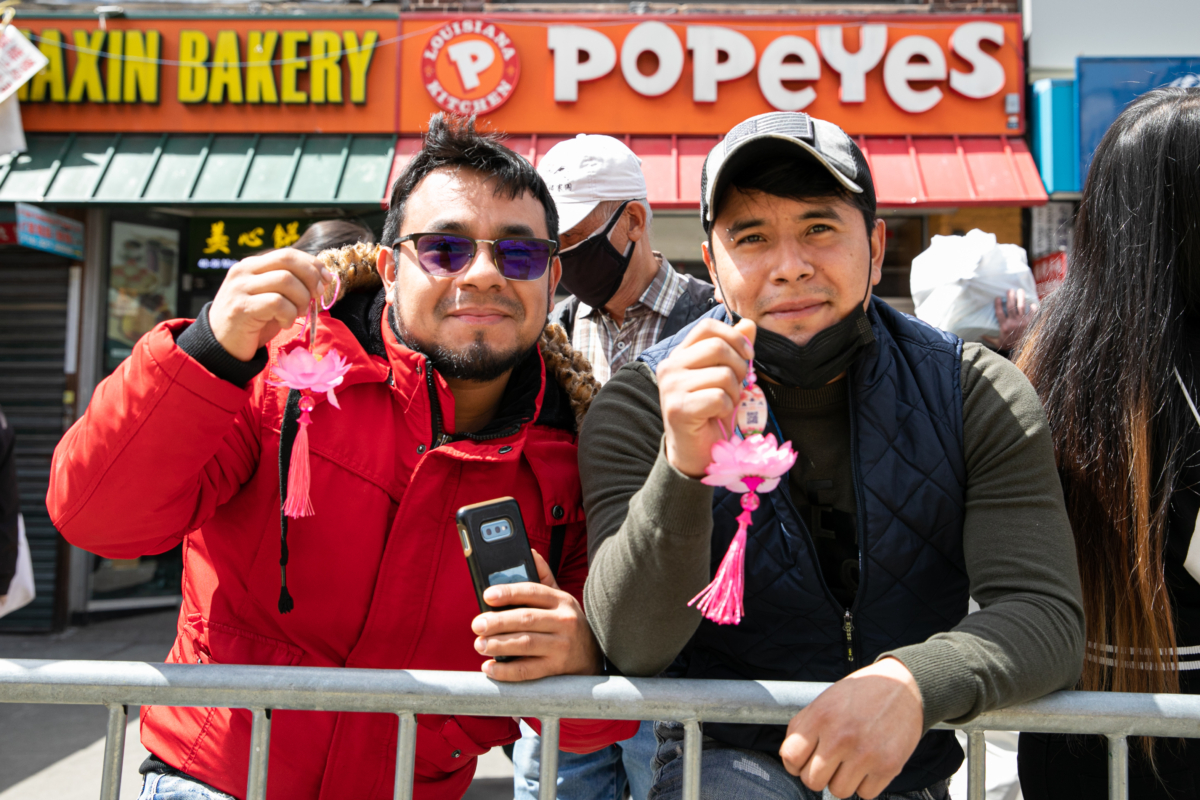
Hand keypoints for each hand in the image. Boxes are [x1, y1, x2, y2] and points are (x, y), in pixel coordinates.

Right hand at [208, 248, 332, 361]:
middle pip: (288, 260)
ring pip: (286, 280)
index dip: (312, 265)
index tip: (326, 280)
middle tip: (316, 296)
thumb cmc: (253, 322)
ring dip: (301, 299)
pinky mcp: (241, 308)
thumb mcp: (271, 297)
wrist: (222, 346)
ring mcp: (240, 288)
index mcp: (252, 265)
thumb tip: (323, 278)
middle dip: (311, 277)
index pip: (288, 254)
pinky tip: (283, 323)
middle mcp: (244, 271)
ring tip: (296, 314)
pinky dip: (288, 314)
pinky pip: (277, 302)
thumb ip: (289, 285)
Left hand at [471, 550, 601, 680]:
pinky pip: (528, 670)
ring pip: (526, 644)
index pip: (533, 591)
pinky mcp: (556, 668)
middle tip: (477, 624)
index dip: (509, 592)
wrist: (592, 656)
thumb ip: (543, 577)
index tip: (488, 595)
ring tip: (479, 644)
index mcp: (561, 600)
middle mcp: (564, 621)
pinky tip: (490, 667)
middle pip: (526, 618)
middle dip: (498, 622)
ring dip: (499, 645)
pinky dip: (506, 670)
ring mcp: (561, 646)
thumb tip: (530, 553)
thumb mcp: (560, 598)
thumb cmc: (567, 623)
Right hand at [656, 317, 756, 477]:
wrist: (694, 452)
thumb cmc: (710, 413)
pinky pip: (719, 398)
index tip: (748, 355)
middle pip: (718, 347)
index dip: (734, 336)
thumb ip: (735, 350)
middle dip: (740, 367)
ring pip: (723, 374)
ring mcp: (671, 387)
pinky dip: (727, 409)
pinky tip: (717, 416)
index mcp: (680, 355)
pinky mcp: (678, 408)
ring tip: (725, 405)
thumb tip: (748, 324)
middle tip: (738, 386)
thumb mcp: (726, 376)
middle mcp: (670, 367)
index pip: (708, 327)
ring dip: (734, 393)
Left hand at [779, 657, 923, 798]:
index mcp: (821, 716)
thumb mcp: (824, 700)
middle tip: (828, 763)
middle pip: (812, 781)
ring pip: (838, 791)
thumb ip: (803, 727)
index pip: (790, 758)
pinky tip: (868, 765)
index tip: (803, 761)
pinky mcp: (888, 766)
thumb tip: (789, 759)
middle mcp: (841, 736)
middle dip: (818, 774)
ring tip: (850, 762)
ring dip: (842, 781)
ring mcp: (865, 754)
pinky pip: (866, 794)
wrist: (902, 686)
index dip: (794, 764)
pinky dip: (865, 784)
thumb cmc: (860, 694)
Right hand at [982, 288, 1038, 351]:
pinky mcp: (1030, 323)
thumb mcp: (996, 342)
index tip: (997, 297)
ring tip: (1020, 291)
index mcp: (1004, 326)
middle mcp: (1013, 322)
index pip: (999, 312)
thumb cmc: (1008, 345)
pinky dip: (1033, 308)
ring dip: (1021, 298)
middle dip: (1010, 297)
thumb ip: (988, 338)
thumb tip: (979, 334)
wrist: (1021, 350)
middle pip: (1011, 307)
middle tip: (1010, 290)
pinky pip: (1032, 313)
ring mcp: (1022, 322)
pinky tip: (1032, 304)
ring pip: (1021, 307)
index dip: (998, 304)